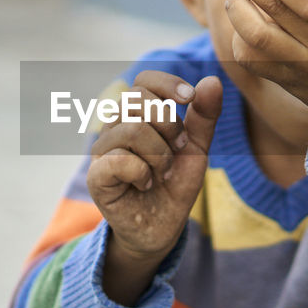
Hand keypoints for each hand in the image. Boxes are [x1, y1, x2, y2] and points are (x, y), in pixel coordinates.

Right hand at [86, 71, 221, 303]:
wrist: (163, 227)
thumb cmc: (174, 184)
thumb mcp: (196, 148)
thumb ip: (204, 116)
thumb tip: (212, 80)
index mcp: (136, 115)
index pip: (143, 81)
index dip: (167, 84)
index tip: (189, 99)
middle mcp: (114, 127)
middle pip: (138, 99)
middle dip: (169, 124)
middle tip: (177, 150)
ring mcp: (102, 151)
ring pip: (132, 128)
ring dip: (160, 153)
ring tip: (163, 172)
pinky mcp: (96, 177)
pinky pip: (119, 160)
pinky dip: (143, 172)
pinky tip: (146, 184)